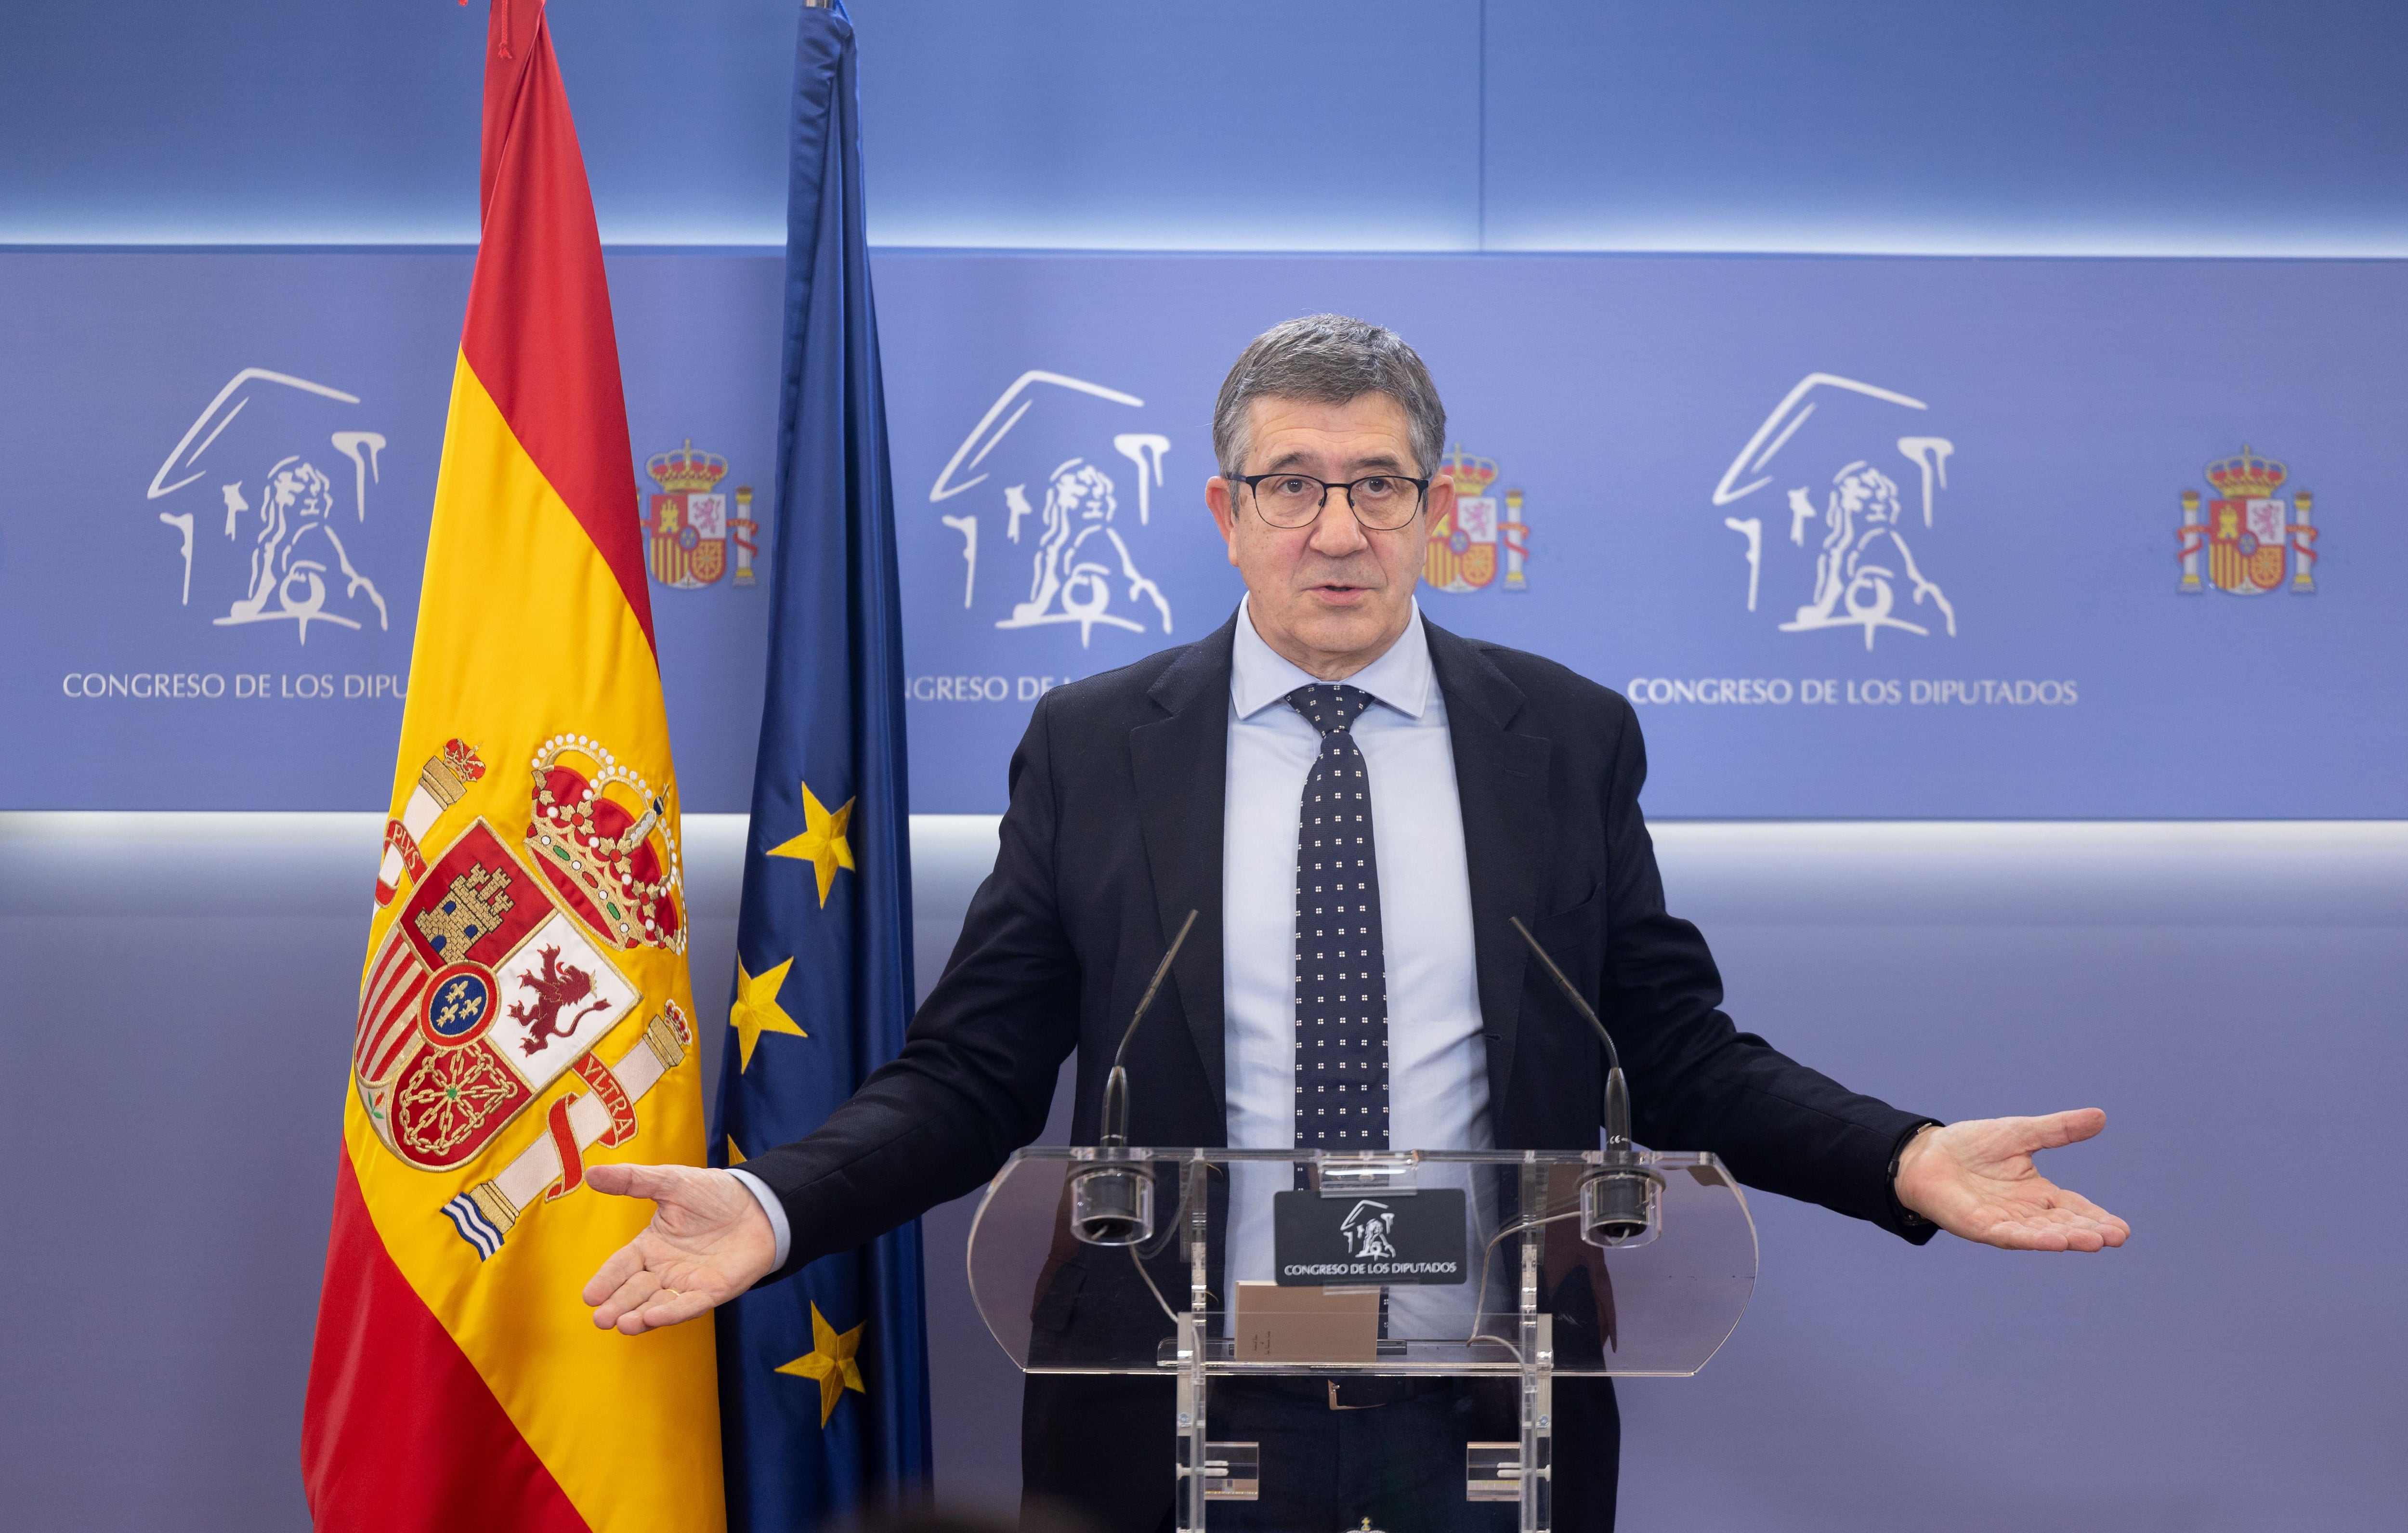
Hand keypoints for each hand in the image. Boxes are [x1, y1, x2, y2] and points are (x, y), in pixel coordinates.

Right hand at [581, 1163, 777, 1333]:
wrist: (759, 1203)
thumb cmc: (713, 1193)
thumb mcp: (670, 1181)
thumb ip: (633, 1180)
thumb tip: (591, 1173)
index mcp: (651, 1246)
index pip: (622, 1266)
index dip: (606, 1280)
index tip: (588, 1296)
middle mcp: (665, 1270)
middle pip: (636, 1291)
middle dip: (618, 1305)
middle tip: (600, 1319)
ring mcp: (688, 1283)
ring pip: (658, 1304)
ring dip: (640, 1316)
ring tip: (622, 1324)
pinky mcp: (713, 1291)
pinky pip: (690, 1306)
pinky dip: (673, 1313)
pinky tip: (654, 1317)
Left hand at [1893, 1109, 2129, 1251]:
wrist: (1926, 1154)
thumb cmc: (1971, 1146)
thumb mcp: (2021, 1133)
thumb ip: (2058, 1130)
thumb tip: (2100, 1116)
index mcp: (2038, 1194)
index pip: (2075, 1209)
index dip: (2097, 1219)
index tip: (2122, 1230)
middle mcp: (2025, 1213)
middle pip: (2064, 1226)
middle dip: (2090, 1232)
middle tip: (2117, 1238)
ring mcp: (2004, 1222)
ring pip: (2042, 1234)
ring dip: (2068, 1238)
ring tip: (2094, 1241)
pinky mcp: (1980, 1226)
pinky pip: (2010, 1235)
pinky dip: (2033, 1239)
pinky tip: (2055, 1242)